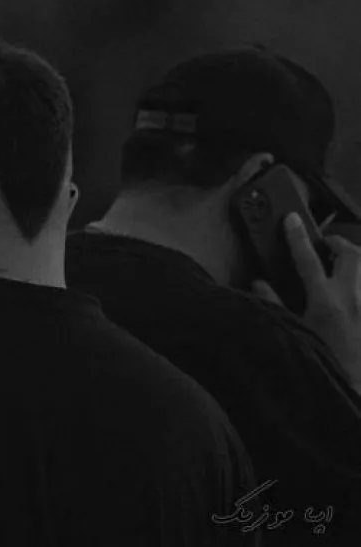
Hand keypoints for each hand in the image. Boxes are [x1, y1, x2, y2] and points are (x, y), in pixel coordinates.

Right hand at [283, 212, 360, 390]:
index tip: (292, 218)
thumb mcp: (294, 335)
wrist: (356, 391)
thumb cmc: (325, 364)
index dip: (298, 236)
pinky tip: (353, 294)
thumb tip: (259, 283)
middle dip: (338, 243)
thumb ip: (274, 306)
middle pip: (351, 254)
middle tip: (326, 245)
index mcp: (326, 302)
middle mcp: (353, 298)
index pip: (308, 259)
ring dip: (355, 261)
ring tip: (342, 266)